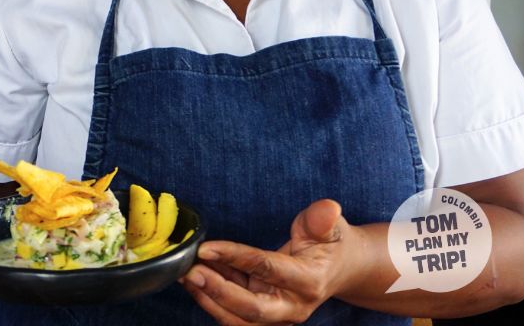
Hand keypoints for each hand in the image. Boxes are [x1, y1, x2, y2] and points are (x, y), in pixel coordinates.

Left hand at [180, 199, 356, 324]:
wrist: (339, 271)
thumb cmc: (331, 245)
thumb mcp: (330, 228)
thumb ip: (322, 219)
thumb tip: (328, 208)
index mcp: (309, 282)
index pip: (266, 269)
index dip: (235, 257)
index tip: (205, 247)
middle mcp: (292, 307)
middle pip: (250, 309)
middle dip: (217, 292)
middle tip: (189, 271)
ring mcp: (277, 317)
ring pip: (237, 319)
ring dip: (208, 297)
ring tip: (184, 273)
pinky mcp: (263, 318)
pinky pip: (233, 313)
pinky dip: (212, 297)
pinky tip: (195, 276)